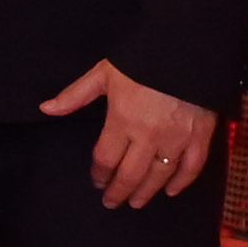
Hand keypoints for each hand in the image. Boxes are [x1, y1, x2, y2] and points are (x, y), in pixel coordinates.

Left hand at [44, 59, 221, 205]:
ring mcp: (177, 138)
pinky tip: (171, 190)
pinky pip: (192, 166)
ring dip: (147, 192)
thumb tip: (46, 108)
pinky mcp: (202, 134)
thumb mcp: (103, 73)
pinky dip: (182, 182)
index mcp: (122, 121)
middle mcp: (148, 136)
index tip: (97, 182)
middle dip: (119, 191)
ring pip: (160, 175)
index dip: (100, 175)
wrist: (187, 43)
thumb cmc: (142, 57)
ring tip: (137, 202)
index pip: (106, 159)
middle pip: (131, 175)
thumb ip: (75, 95)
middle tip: (113, 203)